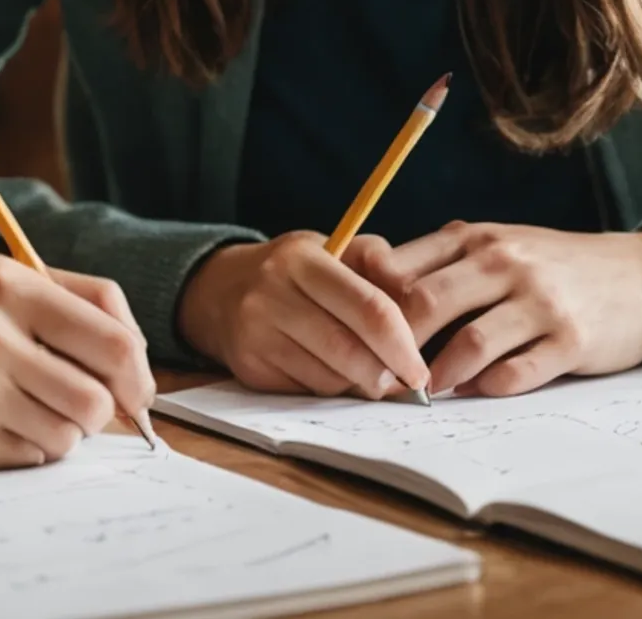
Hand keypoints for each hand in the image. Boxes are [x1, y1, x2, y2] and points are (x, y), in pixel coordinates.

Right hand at [0, 252, 155, 471]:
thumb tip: (129, 360)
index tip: (134, 387)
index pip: (111, 325)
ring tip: (9, 413)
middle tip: (73, 409)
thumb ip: (49, 306)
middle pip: (101, 387)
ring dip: (55, 431)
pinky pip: (29, 458)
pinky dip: (20, 453)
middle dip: (99, 407)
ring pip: (70, 430)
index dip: (134, 364)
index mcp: (2, 281)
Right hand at [177, 231, 431, 398]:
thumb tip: (414, 295)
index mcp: (303, 259)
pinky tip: (330, 372)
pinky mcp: (249, 368)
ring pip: (329, 379)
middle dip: (384, 376)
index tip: (421, 370)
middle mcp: (273, 294)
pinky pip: (306, 393)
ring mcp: (256, 333)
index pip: (368, 308)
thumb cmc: (293, 271)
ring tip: (365, 371)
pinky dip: (329, 390)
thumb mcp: (333, 247)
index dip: (402, 345)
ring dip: (357, 385)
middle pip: (348, 352)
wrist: (219, 290)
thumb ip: (376, 261)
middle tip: (403, 384)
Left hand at [349, 223, 641, 397]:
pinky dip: (488, 388)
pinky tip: (476, 393)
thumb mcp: (497, 247)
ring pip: (467, 344)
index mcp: (476, 238)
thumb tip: (372, 301)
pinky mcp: (571, 340)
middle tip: (378, 382)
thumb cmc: (553, 267)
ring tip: (424, 393)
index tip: (351, 342)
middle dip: (393, 352)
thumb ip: (441, 265)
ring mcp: (539, 301)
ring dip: (437, 377)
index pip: (400, 270)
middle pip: (423, 306)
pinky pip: (516, 373)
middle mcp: (504, 262)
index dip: (367, 312)